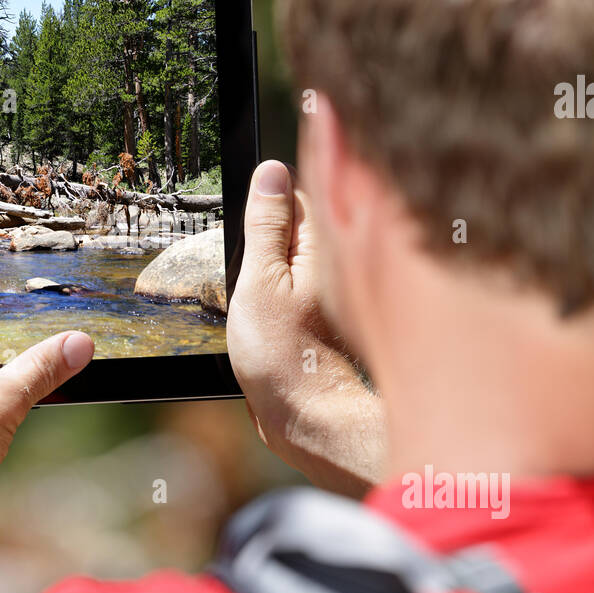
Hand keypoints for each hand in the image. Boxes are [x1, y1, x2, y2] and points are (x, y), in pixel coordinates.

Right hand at [227, 161, 384, 496]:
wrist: (311, 422)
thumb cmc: (286, 356)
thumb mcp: (260, 281)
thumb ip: (265, 225)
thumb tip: (270, 170)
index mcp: (326, 244)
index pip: (296, 198)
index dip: (267, 215)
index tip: (253, 245)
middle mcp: (340, 264)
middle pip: (296, 233)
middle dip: (272, 249)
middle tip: (259, 286)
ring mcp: (335, 295)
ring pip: (295, 268)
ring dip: (276, 282)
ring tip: (268, 316)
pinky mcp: (326, 324)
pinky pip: (298, 299)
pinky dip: (285, 309)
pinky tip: (276, 334)